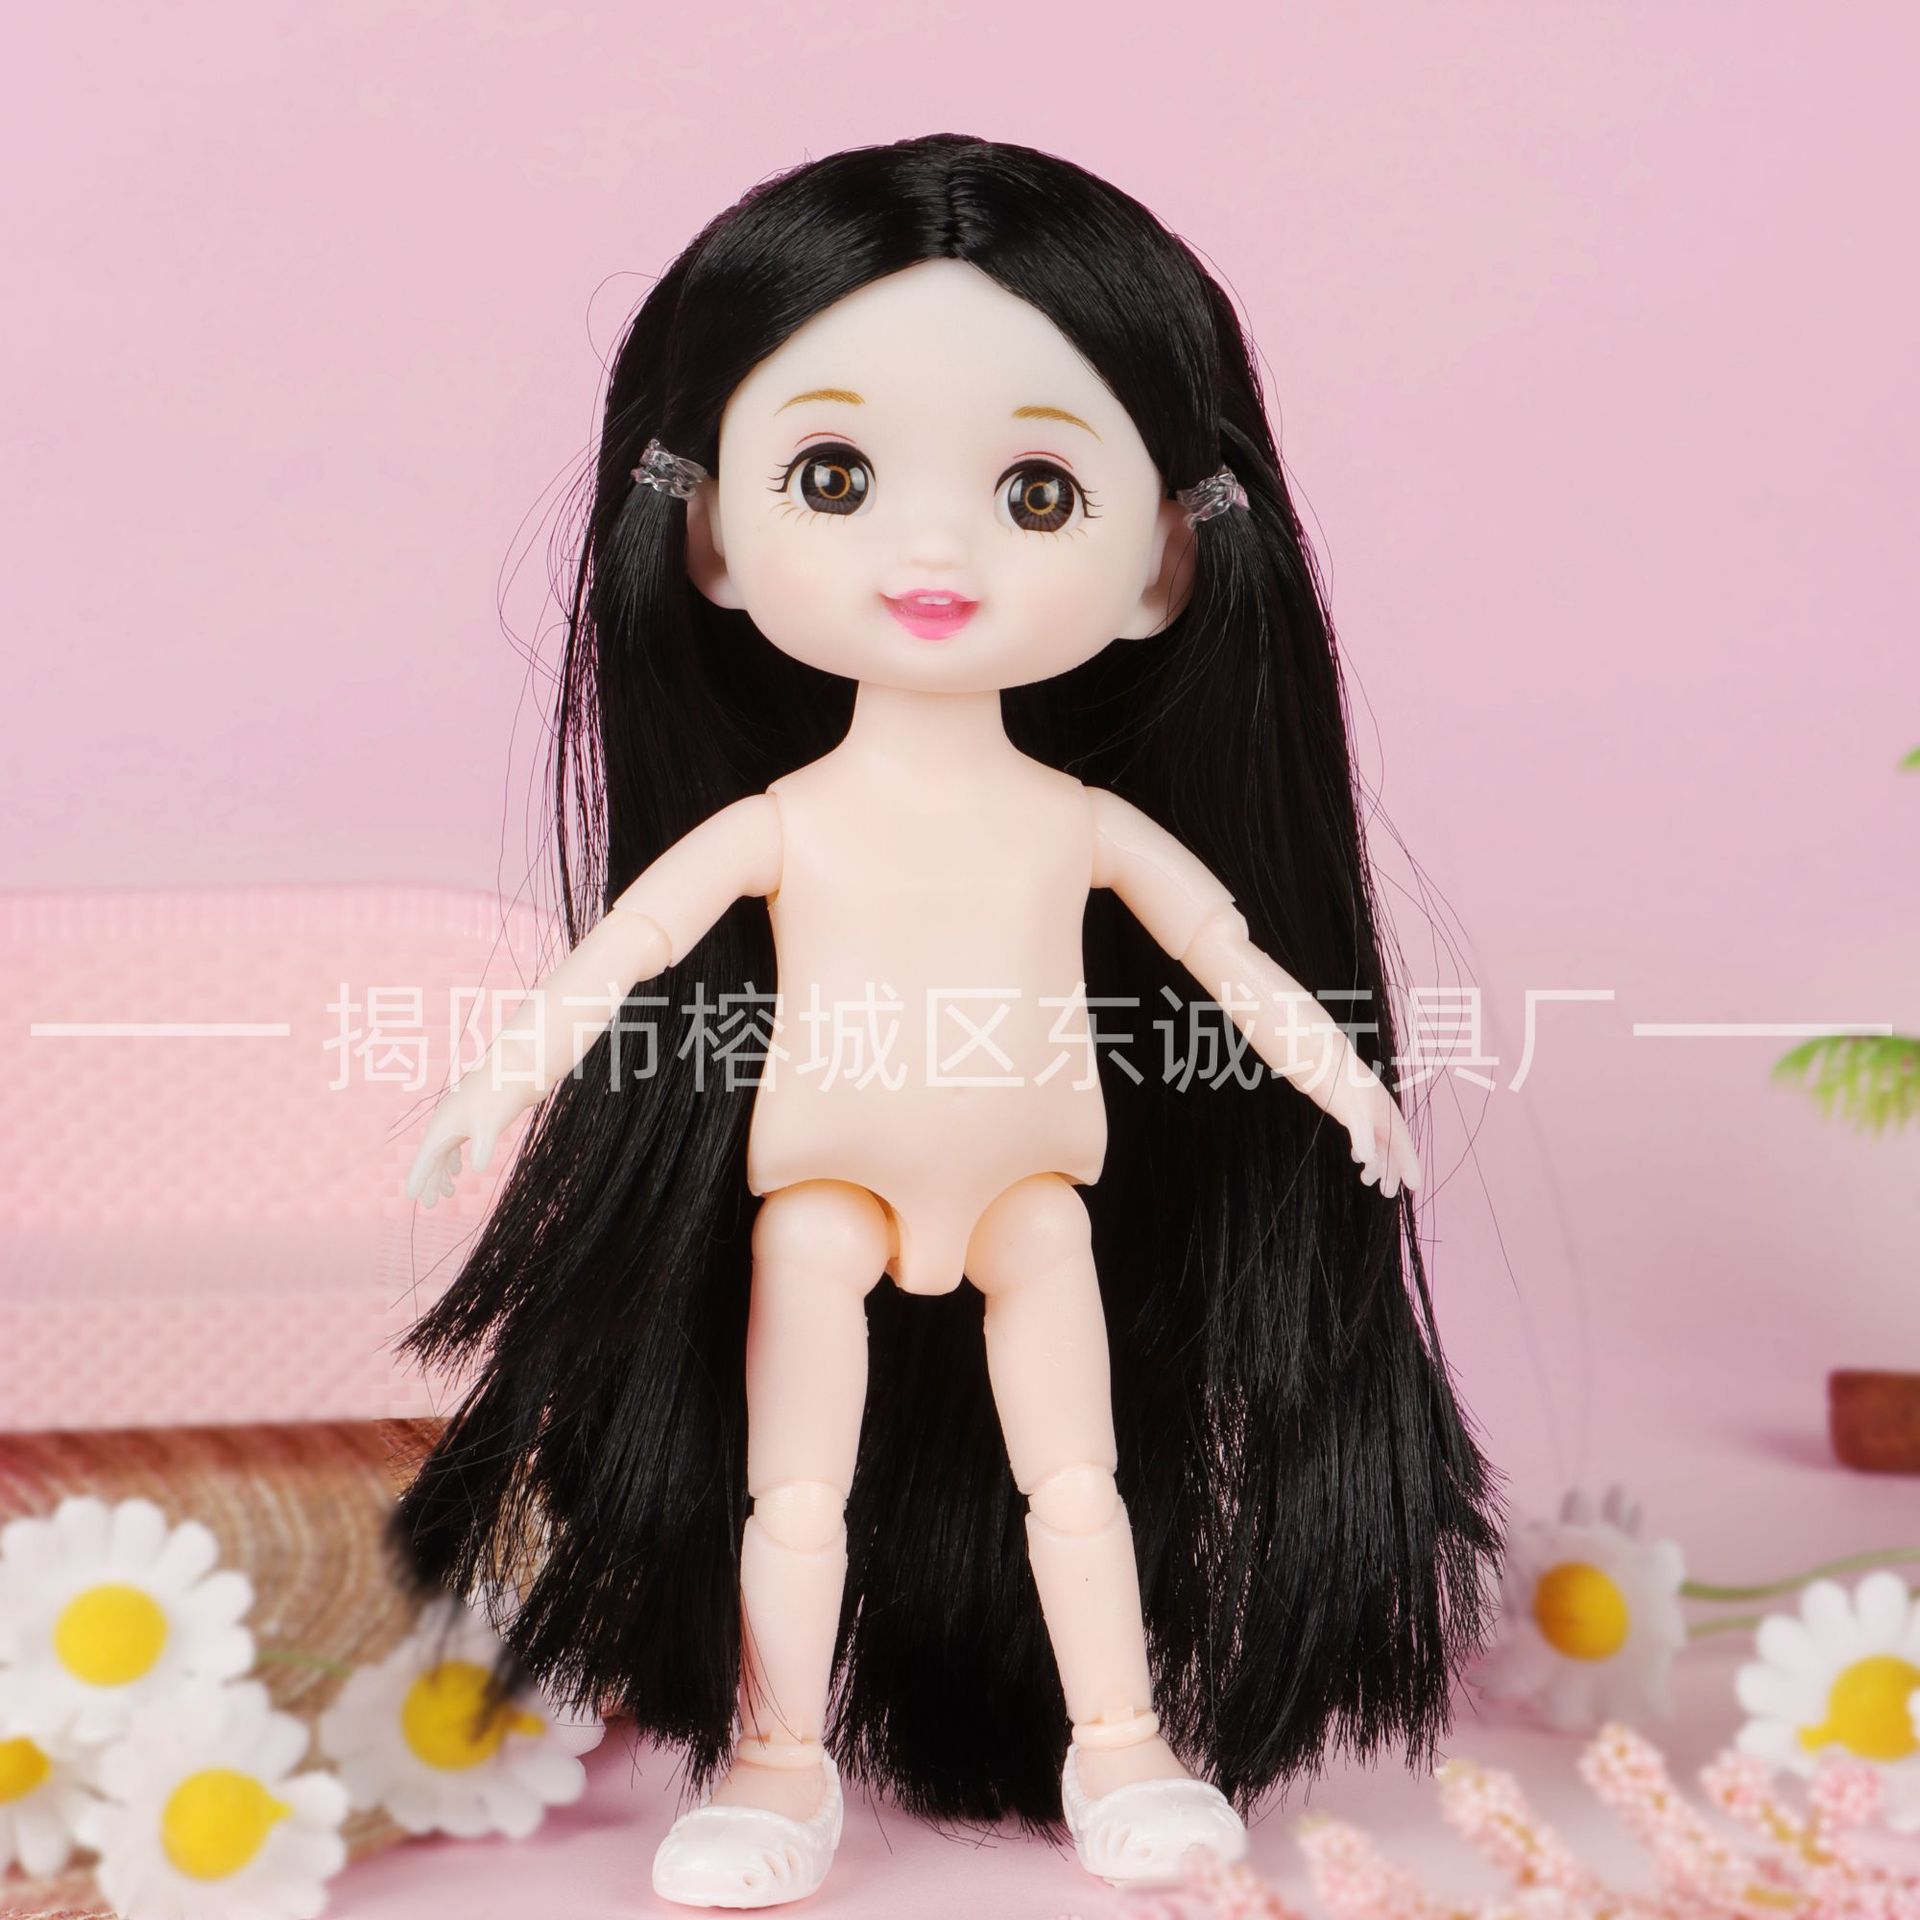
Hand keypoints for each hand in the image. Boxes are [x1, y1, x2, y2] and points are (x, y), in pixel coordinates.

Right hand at [404, 1069, 533, 1207]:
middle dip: (430, 1180)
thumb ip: (482, 1147)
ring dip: (444, 1171)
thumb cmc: (502, 1092)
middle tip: (432, 1205)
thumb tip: (477, 1167)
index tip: (412, 1197)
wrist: (520, 1066)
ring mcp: (461, 1117)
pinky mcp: (475, 1115)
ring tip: (447, 1192)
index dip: (418, 1177)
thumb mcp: (491, 1123)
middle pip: (433, 1155)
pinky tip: (460, 1168)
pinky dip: (455, 1157)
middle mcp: (447, 1120)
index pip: (426, 1157)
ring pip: (445, 1149)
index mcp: (444, 1124)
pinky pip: (456, 1142)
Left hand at [1324, 1053, 1421, 1199]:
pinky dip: (1363, 1149)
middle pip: (1391, 1147)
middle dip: (1391, 1170)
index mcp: (1387, 1114)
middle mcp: (1380, 1114)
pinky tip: (1356, 1157)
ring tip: (1367, 1181)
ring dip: (1375, 1162)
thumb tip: (1367, 1159)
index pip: (1403, 1146)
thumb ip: (1362, 1136)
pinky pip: (1364, 1135)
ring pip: (1377, 1142)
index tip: (1415, 1187)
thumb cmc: (1339, 1083)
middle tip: (1386, 1193)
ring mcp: (1364, 1111)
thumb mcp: (1353, 1112)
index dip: (1409, 1167)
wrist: (1318, 1058)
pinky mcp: (1349, 1109)